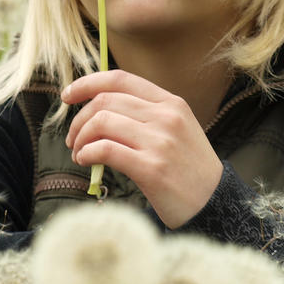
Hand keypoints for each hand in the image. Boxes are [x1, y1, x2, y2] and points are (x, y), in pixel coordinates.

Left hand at [62, 70, 223, 228]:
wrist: (215, 203)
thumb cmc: (189, 169)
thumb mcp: (177, 129)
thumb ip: (146, 114)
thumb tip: (98, 109)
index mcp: (171, 103)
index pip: (120, 79)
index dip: (87, 83)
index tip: (68, 96)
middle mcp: (166, 117)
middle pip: (105, 101)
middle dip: (79, 119)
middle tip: (73, 138)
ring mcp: (160, 142)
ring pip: (101, 122)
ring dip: (81, 138)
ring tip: (79, 153)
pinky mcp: (152, 168)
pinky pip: (105, 150)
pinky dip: (87, 153)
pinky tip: (86, 162)